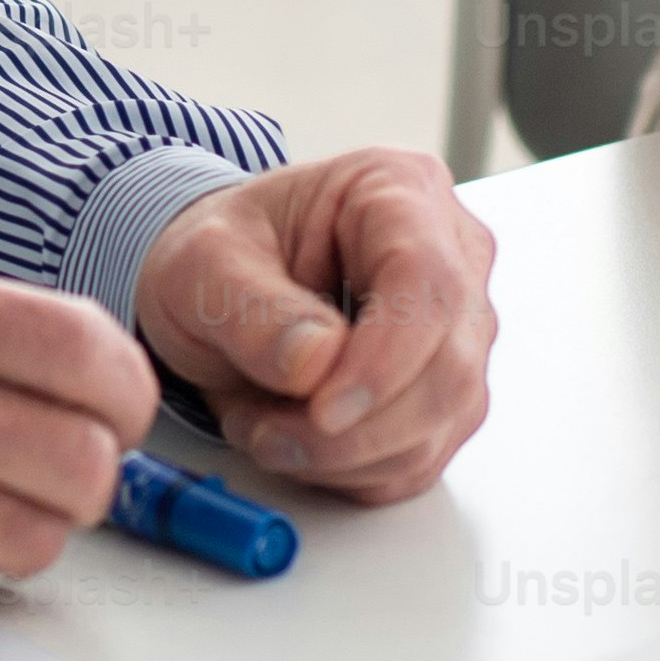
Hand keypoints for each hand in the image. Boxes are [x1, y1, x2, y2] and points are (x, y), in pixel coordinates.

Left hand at [130, 145, 496, 503]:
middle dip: (357, 426)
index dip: (384, 358)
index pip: (427, 280)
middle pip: (449, 366)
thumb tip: (315, 365)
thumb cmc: (219, 254)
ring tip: (263, 426)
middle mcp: (450, 255)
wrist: (219, 284)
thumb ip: (252, 311)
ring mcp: (457, 330)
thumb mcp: (202, 265)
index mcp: (398, 190)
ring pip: (441, 422)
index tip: (323, 410)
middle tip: (269, 433)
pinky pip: (421, 457)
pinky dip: (353, 470)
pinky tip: (297, 440)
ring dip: (346, 453)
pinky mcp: (444, 394)